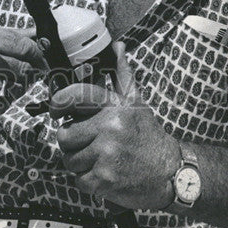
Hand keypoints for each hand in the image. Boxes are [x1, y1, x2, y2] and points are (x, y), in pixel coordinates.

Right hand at [0, 23, 46, 117]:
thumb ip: (8, 35)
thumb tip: (37, 34)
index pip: (23, 46)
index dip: (38, 54)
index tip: (41, 58)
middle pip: (22, 68)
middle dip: (32, 71)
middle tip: (33, 72)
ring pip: (14, 89)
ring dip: (18, 87)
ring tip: (8, 81)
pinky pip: (1, 106)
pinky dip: (4, 100)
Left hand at [50, 43, 180, 209]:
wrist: (170, 172)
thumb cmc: (149, 136)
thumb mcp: (136, 102)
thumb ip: (122, 74)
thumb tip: (117, 46)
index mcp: (113, 107)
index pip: (74, 97)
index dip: (58, 103)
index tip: (56, 110)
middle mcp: (109, 128)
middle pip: (65, 135)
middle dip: (71, 142)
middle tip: (86, 143)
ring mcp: (106, 154)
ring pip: (69, 160)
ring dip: (79, 163)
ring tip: (97, 159)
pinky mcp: (104, 179)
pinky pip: (78, 181)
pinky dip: (87, 182)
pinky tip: (102, 174)